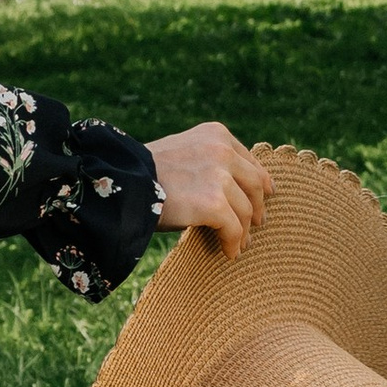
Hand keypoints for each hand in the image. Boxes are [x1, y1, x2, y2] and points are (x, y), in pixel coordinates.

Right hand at [146, 122, 270, 258]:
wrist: (121, 182)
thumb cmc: (144, 172)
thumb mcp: (181, 152)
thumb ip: (207, 161)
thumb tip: (231, 188)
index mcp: (215, 134)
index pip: (249, 160)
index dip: (259, 181)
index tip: (265, 195)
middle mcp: (221, 150)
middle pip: (255, 184)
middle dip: (257, 206)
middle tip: (256, 223)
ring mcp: (219, 176)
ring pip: (245, 210)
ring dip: (244, 231)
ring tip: (239, 245)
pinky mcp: (213, 203)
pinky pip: (233, 228)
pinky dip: (232, 243)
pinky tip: (228, 253)